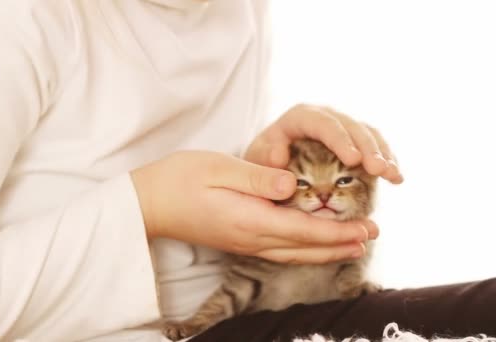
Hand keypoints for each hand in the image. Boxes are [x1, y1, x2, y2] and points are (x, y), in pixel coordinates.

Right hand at [131, 151, 377, 263]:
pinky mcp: (237, 240)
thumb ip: (257, 178)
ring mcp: (243, 242)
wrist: (148, 203)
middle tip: (371, 237)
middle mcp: (251, 237)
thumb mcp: (218, 168)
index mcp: (250, 218)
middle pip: (304, 247)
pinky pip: (279, 252)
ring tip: (351, 247)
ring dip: (325, 251)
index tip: (366, 227)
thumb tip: (293, 184)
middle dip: (340, 243)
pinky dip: (303, 251)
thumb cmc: (179, 179)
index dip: (338, 230)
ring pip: (294, 254)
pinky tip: (310, 246)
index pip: (304, 229)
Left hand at [245, 103, 403, 183]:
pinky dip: (386, 161)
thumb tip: (277, 155)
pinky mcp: (355, 142)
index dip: (339, 139)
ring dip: (383, 154)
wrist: (271, 168)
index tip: (352, 159)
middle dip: (367, 147)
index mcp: (300, 117)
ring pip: (368, 134)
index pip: (321, 123)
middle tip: (378, 170)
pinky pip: (375, 146)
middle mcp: (325, 118)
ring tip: (393, 176)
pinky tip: (396, 178)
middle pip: (350, 126)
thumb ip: (264, 158)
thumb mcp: (257, 161)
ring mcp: (342, 128)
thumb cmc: (263, 164)